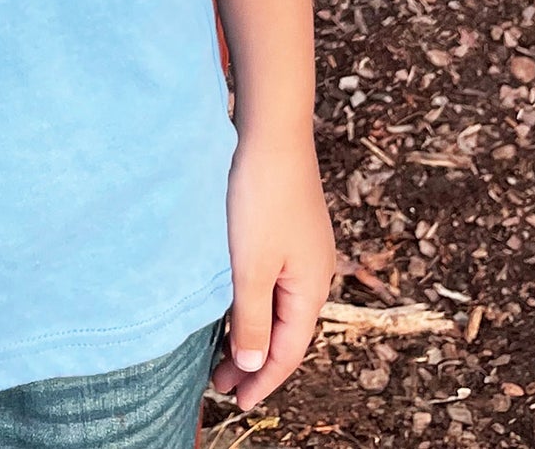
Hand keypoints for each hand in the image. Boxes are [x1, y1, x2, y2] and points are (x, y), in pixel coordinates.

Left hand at [210, 126, 335, 409]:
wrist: (271, 131)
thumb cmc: (261, 197)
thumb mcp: (250, 265)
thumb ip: (252, 319)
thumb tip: (253, 366)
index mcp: (311, 287)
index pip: (288, 350)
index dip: (262, 380)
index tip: (237, 402)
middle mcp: (314, 272)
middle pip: (285, 331)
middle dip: (255, 360)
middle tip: (220, 383)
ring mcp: (303, 248)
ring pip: (278, 305)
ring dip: (252, 330)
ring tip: (221, 351)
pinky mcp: (287, 228)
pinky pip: (273, 281)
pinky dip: (253, 301)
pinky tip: (233, 302)